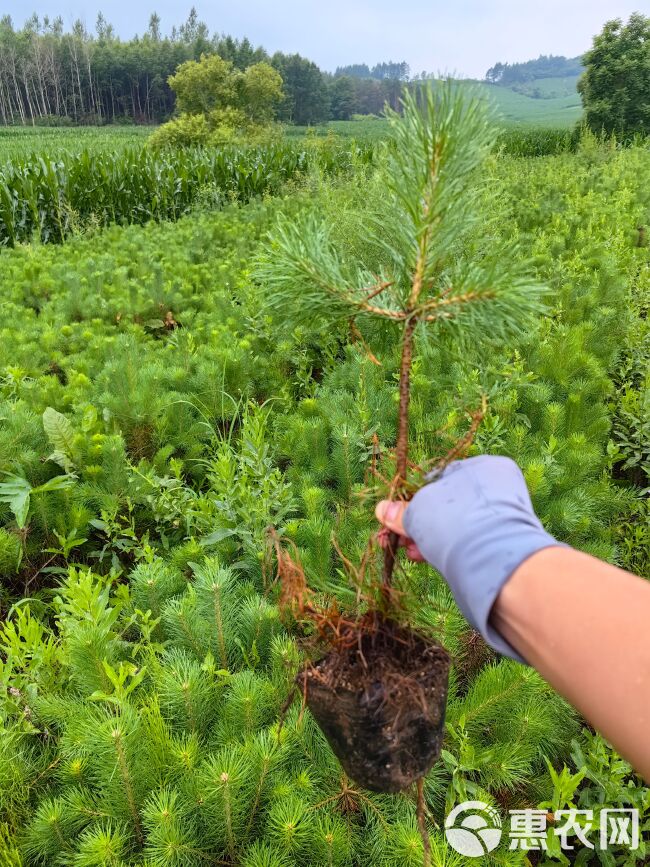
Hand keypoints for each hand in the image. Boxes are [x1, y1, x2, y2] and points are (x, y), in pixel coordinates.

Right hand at [375, 455, 562, 661]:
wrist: (494, 561)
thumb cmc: (455, 523)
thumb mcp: (419, 513)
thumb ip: (402, 512)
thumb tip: (382, 509)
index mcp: (482, 467)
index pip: (440, 480)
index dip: (415, 500)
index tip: (399, 518)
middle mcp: (495, 490)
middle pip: (446, 505)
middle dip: (420, 523)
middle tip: (400, 540)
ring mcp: (500, 518)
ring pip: (455, 526)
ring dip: (428, 538)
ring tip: (411, 552)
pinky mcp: (499, 545)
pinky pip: (465, 542)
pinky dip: (444, 548)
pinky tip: (423, 558)